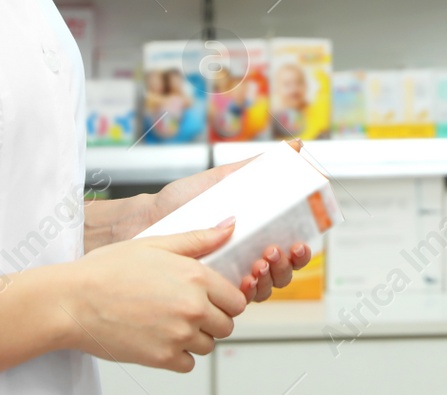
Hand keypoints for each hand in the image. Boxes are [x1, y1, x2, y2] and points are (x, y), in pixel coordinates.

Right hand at [58, 222, 247, 372]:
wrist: (73, 302)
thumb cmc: (107, 270)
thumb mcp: (155, 243)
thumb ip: (198, 239)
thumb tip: (230, 227)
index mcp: (196, 276)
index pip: (236, 299)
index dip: (225, 299)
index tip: (210, 298)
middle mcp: (193, 307)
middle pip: (227, 325)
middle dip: (213, 319)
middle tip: (187, 310)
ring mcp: (178, 335)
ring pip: (209, 345)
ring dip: (196, 337)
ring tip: (170, 322)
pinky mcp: (162, 359)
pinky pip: (188, 364)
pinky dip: (178, 356)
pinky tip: (160, 338)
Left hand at [83, 140, 312, 301]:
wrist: (146, 221)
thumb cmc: (180, 202)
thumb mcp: (223, 179)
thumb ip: (257, 165)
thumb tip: (294, 145)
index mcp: (254, 235)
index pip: (289, 250)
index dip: (300, 252)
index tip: (299, 242)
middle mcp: (246, 259)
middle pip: (282, 273)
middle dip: (286, 266)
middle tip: (276, 251)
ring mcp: (230, 277)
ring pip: (265, 290)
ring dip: (270, 279)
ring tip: (259, 263)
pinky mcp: (211, 292)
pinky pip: (238, 301)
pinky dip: (247, 292)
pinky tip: (244, 281)